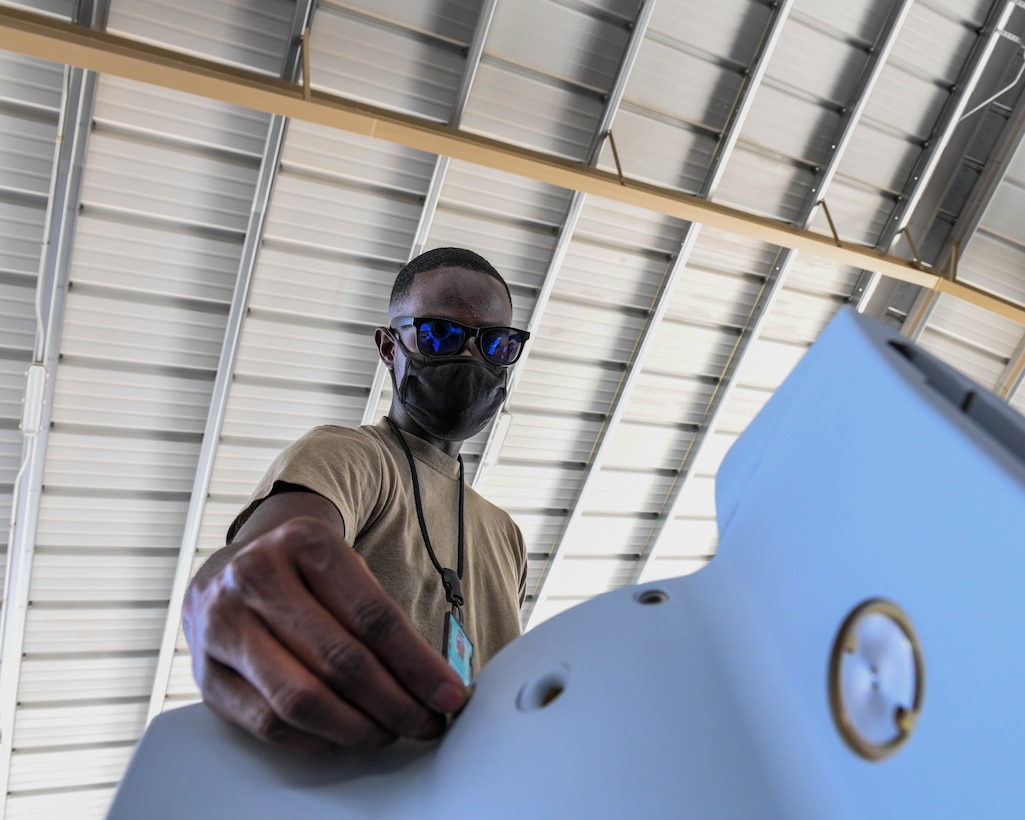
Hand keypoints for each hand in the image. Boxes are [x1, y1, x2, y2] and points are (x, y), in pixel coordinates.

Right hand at [182, 511, 468, 751]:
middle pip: (340, 660)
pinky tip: (341, 736)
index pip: (373, 616)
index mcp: (305, 543)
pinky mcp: (204, 673)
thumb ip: (380, 616)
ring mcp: (222, 624)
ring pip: (301, 698)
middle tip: (426, 722)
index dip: (417, 664)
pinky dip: (314, 738)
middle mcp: (256, 577)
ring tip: (388, 732)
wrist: (229, 570)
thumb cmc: (300, 575)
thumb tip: (435, 681)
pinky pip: (267, 722)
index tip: (450, 693)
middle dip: (394, 703)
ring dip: (356, 728)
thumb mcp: (341, 568)